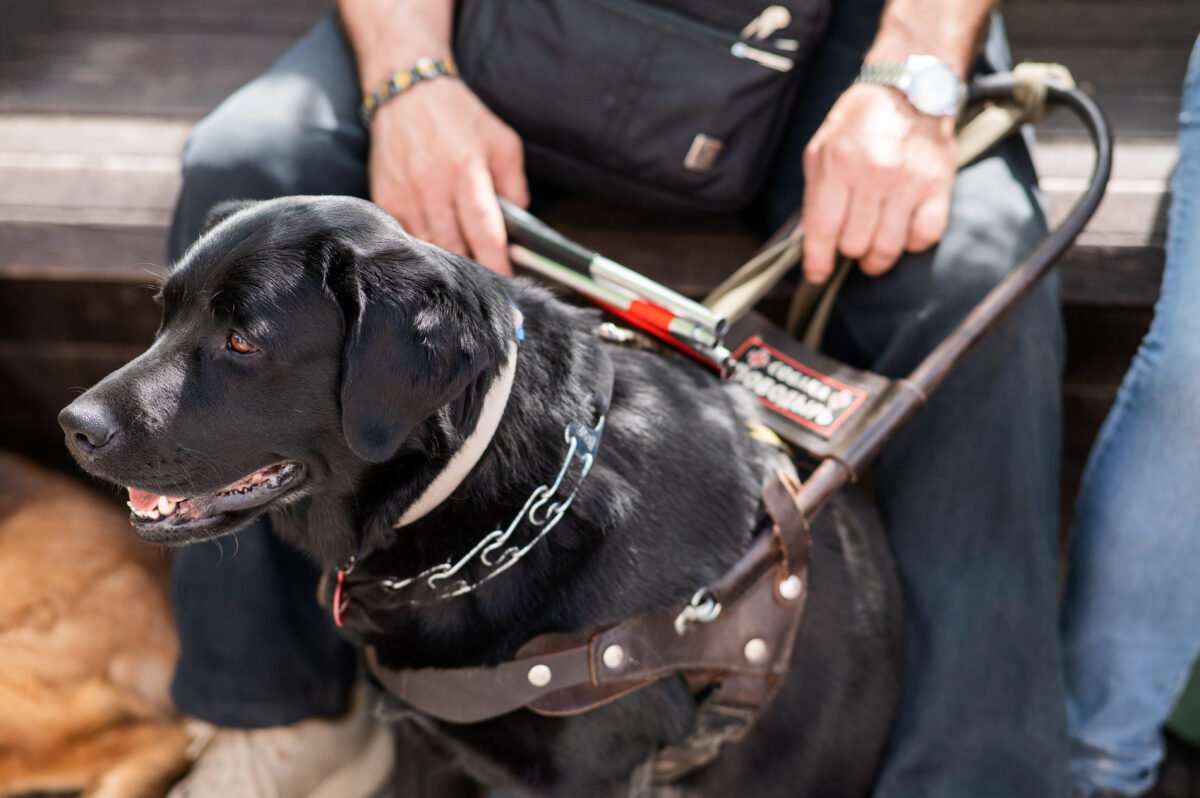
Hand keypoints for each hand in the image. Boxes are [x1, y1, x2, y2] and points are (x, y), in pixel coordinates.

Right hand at [368, 79, 528, 275]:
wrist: (406, 92)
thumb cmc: (459, 117)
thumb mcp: (502, 142)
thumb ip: (515, 185)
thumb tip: (519, 227)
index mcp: (466, 172)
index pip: (483, 230)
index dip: (494, 261)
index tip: (504, 279)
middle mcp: (433, 187)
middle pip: (454, 247)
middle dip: (473, 269)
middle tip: (489, 281)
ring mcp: (405, 197)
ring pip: (429, 248)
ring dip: (448, 263)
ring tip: (466, 271)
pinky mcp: (385, 201)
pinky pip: (407, 238)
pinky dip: (424, 250)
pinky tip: (438, 252)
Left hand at [800, 83, 956, 282]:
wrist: (908, 88)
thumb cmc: (858, 122)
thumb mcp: (821, 149)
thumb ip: (815, 194)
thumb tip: (811, 241)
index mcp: (838, 165)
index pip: (823, 230)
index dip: (818, 260)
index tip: (817, 274)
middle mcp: (874, 175)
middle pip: (855, 245)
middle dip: (847, 251)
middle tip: (848, 242)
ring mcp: (909, 183)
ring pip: (888, 248)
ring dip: (876, 257)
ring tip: (871, 250)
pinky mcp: (938, 187)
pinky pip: (924, 237)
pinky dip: (910, 243)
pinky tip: (901, 231)